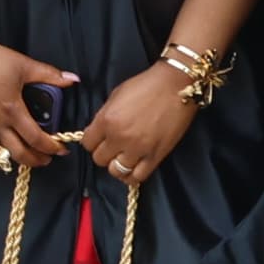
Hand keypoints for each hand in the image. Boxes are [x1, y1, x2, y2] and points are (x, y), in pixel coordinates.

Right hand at [0, 34, 73, 172]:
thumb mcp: (23, 64)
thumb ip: (49, 75)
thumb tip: (73, 80)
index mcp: (11, 109)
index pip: (36, 138)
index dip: (52, 147)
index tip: (60, 149)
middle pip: (18, 153)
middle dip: (36, 161)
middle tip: (45, 159)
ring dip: (14, 156)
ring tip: (24, 153)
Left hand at [77, 64, 198, 186]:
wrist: (176, 87)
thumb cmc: (146, 86)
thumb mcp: (116, 95)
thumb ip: (105, 116)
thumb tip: (99, 130)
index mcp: (106, 120)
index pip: (87, 143)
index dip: (92, 141)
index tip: (99, 138)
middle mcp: (119, 138)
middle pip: (99, 159)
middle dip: (103, 153)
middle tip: (112, 147)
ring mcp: (138, 149)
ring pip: (116, 171)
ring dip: (117, 165)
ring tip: (123, 157)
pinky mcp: (155, 157)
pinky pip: (137, 177)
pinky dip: (132, 176)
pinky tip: (133, 167)